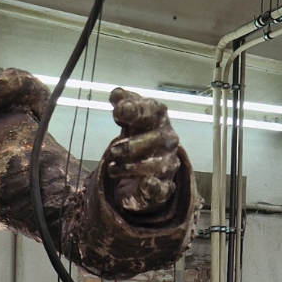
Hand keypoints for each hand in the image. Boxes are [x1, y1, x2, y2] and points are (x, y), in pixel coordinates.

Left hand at [104, 89, 180, 213]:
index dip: (137, 110)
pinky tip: (146, 184)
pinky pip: (163, 188)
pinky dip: (155, 187)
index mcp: (159, 119)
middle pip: (159, 139)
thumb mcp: (129, 118)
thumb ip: (123, 104)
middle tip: (113, 151)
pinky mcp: (164, 185)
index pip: (153, 110)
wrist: (148, 162)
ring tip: (113, 168)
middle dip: (134, 145)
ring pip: (158, 165)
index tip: (117, 110)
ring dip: (134, 167)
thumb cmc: (139, 133)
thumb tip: (116, 93)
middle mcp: (168, 140)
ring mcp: (168, 163)